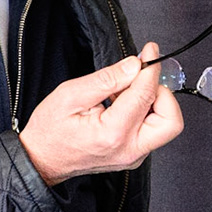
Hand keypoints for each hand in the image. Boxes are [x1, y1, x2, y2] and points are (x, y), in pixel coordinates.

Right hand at [19, 43, 183, 184]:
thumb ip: (107, 79)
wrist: (40, 160)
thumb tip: (134, 65)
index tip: (150, 52)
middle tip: (141, 79)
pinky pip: (153, 131)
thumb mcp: (71, 95)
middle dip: (162, 93)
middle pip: (171, 120)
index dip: (150, 68)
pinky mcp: (133, 156)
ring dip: (152, 102)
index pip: (145, 94)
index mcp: (113, 133)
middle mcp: (129, 149)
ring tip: (122, 93)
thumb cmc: (50, 131)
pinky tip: (121, 104)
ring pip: (165, 126)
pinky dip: (144, 112)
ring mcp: (133, 156)